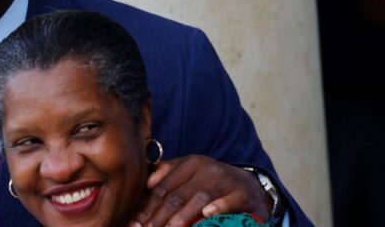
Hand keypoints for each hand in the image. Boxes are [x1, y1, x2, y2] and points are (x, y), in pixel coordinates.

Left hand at [130, 155, 270, 226]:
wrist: (248, 185)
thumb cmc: (211, 183)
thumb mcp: (190, 175)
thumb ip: (167, 175)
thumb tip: (146, 183)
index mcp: (191, 163)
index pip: (163, 187)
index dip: (148, 207)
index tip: (136, 224)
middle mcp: (208, 169)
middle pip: (178, 196)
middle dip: (160, 217)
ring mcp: (226, 180)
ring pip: (199, 199)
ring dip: (182, 217)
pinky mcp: (243, 193)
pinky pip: (229, 201)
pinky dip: (218, 208)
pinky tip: (206, 216)